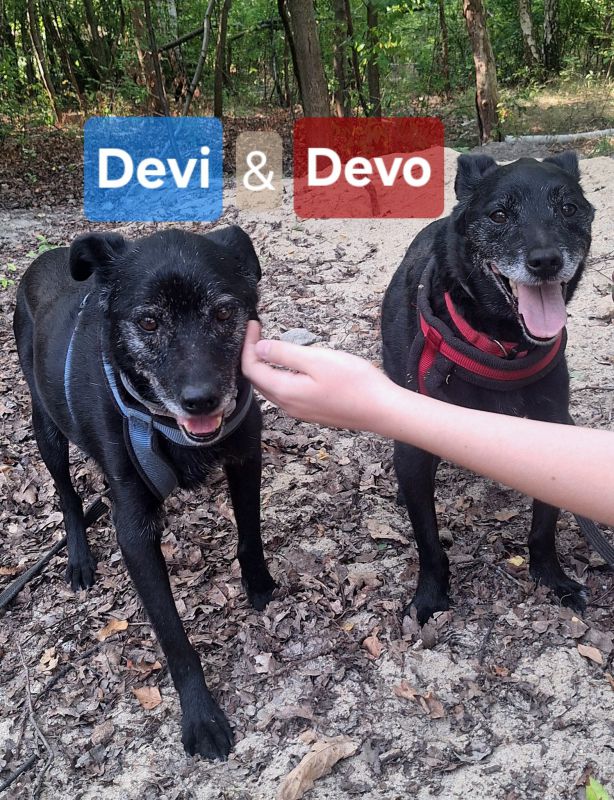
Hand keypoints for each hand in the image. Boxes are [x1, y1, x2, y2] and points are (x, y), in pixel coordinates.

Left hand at [242, 321, 392, 430]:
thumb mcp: (317, 359)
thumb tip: (259, 348)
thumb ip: (284, 354)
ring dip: (266, 367)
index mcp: (285, 391)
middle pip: (258, 380)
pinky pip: (286, 394)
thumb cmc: (355, 383)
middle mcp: (288, 406)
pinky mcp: (312, 412)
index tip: (253, 325)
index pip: (252, 368)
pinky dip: (279, 377)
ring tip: (271, 346)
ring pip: (272, 388)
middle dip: (253, 355)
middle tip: (258, 333)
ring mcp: (300, 411)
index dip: (248, 345)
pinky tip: (290, 366)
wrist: (382, 410)